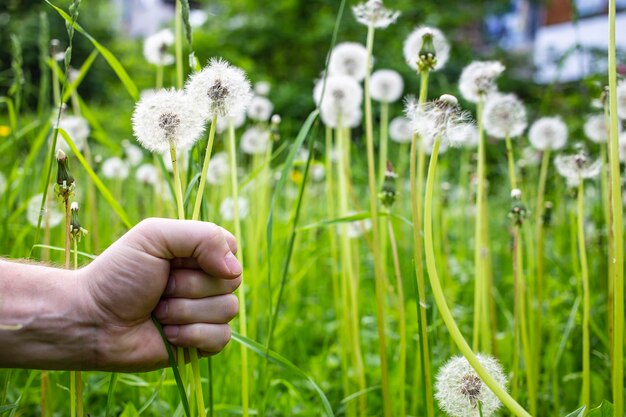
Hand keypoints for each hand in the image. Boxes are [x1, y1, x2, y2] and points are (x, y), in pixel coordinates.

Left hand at [81, 218, 240, 371]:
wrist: (92, 320)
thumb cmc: (118, 275)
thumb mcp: (155, 236)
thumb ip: (202, 237)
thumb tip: (234, 271)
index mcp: (198, 252)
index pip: (232, 248)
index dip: (210, 256)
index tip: (176, 260)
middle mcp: (206, 280)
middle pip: (232, 281)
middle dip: (189, 286)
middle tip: (160, 287)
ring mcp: (205, 311)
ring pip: (227, 309)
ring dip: (185, 311)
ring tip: (158, 311)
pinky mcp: (202, 341)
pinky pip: (222, 337)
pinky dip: (191, 335)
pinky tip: (166, 333)